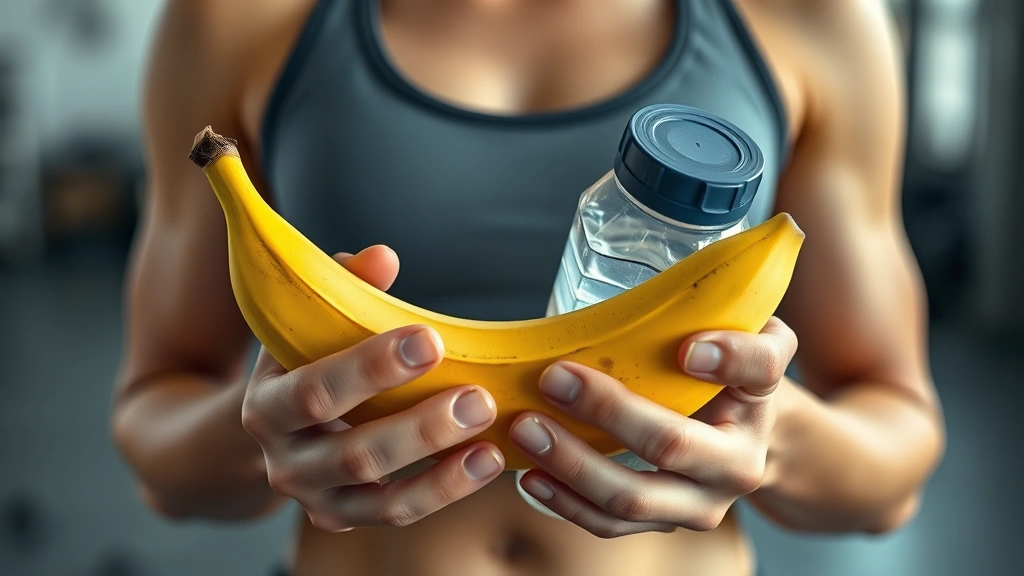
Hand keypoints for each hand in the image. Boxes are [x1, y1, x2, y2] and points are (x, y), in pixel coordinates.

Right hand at [240, 246, 503, 530]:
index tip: (430, 341)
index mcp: (267, 405)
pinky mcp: (346, 519)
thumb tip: (382, 258)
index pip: (314, 390)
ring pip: (381, 499)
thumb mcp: (308, 324)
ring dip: (442, 471)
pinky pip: (399, 513)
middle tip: (477, 399)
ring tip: (490, 441)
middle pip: (353, 454)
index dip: (371, 368)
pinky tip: (486, 462)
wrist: (274, 426)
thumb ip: (344, 287)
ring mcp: (315, 498)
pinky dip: (445, 491)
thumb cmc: (305, 361)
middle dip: (420, 428)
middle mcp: (284, 461)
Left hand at [511, 317, 797, 536]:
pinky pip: (612, 524)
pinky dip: (567, 501)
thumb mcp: (746, 331)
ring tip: (526, 430)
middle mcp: (740, 464)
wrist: (740, 432)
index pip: (756, 370)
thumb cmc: (727, 370)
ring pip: (633, 498)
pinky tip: (531, 476)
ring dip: (572, 465)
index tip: (685, 349)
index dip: (726, 359)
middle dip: (607, 413)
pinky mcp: (664, 523)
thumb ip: (734, 321)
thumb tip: (692, 337)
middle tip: (552, 380)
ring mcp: (700, 504)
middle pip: (671, 444)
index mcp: (762, 397)